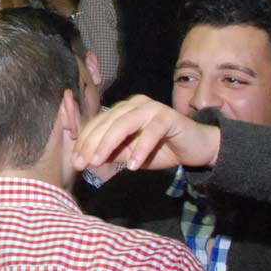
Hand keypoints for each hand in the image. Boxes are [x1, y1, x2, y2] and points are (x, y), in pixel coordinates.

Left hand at [73, 95, 220, 171]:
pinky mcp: (168, 117)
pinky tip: (132, 166)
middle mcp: (134, 104)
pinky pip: (150, 132)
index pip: (97, 123)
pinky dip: (140, 149)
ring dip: (108, 144)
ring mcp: (151, 108)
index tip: (75, 161)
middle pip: (106, 122)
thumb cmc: (160, 149)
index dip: (84, 141)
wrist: (195, 148)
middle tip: (81, 163)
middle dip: (91, 144)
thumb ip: (112, 154)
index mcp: (122, 111)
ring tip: (98, 162)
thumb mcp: (130, 155)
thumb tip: (87, 159)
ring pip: (123, 124)